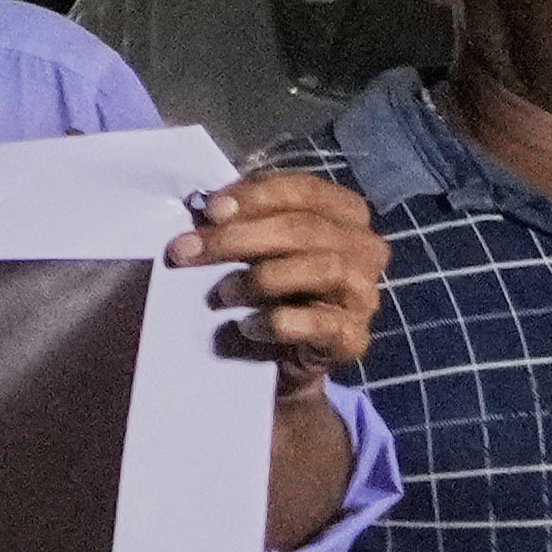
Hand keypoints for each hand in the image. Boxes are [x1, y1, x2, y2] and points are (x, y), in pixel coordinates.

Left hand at [179, 167, 381, 386]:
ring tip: (221, 293)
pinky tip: (247, 326)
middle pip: (304, 229)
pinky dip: (278, 322)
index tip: (210, 211)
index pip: (304, 190)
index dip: (256, 196)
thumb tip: (205, 208)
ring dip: (260, 278)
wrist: (282, 361)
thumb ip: (242, 222)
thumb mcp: (257, 247)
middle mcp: (365, 248)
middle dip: (238, 238)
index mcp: (347, 213)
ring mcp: (364, 293)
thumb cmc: (270, 290)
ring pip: (320, 268)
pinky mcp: (353, 337)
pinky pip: (319, 323)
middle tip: (186, 251)